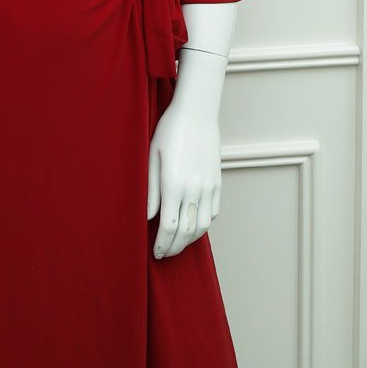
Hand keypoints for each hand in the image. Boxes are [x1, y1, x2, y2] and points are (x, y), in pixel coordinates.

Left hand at [147, 48, 225, 259]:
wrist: (196, 112)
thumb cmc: (169, 131)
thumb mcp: (151, 157)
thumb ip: (150, 190)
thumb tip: (148, 217)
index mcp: (174, 183)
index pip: (169, 226)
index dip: (162, 244)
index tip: (155, 252)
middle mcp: (194, 188)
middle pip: (186, 231)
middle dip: (174, 247)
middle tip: (164, 255)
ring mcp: (209, 186)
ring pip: (202, 226)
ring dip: (190, 240)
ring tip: (177, 245)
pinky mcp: (217, 182)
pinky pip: (213, 212)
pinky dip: (203, 225)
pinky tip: (193, 227)